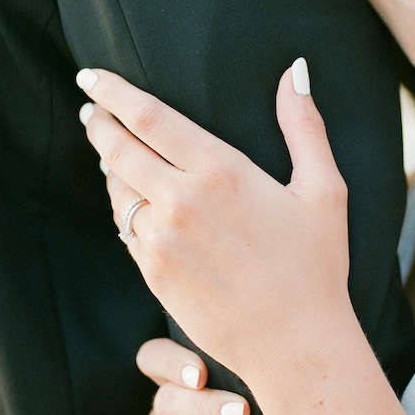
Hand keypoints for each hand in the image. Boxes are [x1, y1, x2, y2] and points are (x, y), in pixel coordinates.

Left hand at [77, 60, 357, 389]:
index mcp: (220, 172)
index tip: (93, 75)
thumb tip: (294, 69)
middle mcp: (181, 202)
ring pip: (119, 191)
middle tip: (90, 106)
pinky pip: (127, 229)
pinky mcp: (154, 274)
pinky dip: (125, 207)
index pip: (148, 117)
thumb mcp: (324, 188)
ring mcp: (161, 242)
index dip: (114, 92)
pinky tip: (132, 200)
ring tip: (111, 151)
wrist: (294, 344)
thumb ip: (303, 125)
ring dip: (110, 166)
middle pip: (118, 149)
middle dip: (100, 122)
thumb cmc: (317, 265)